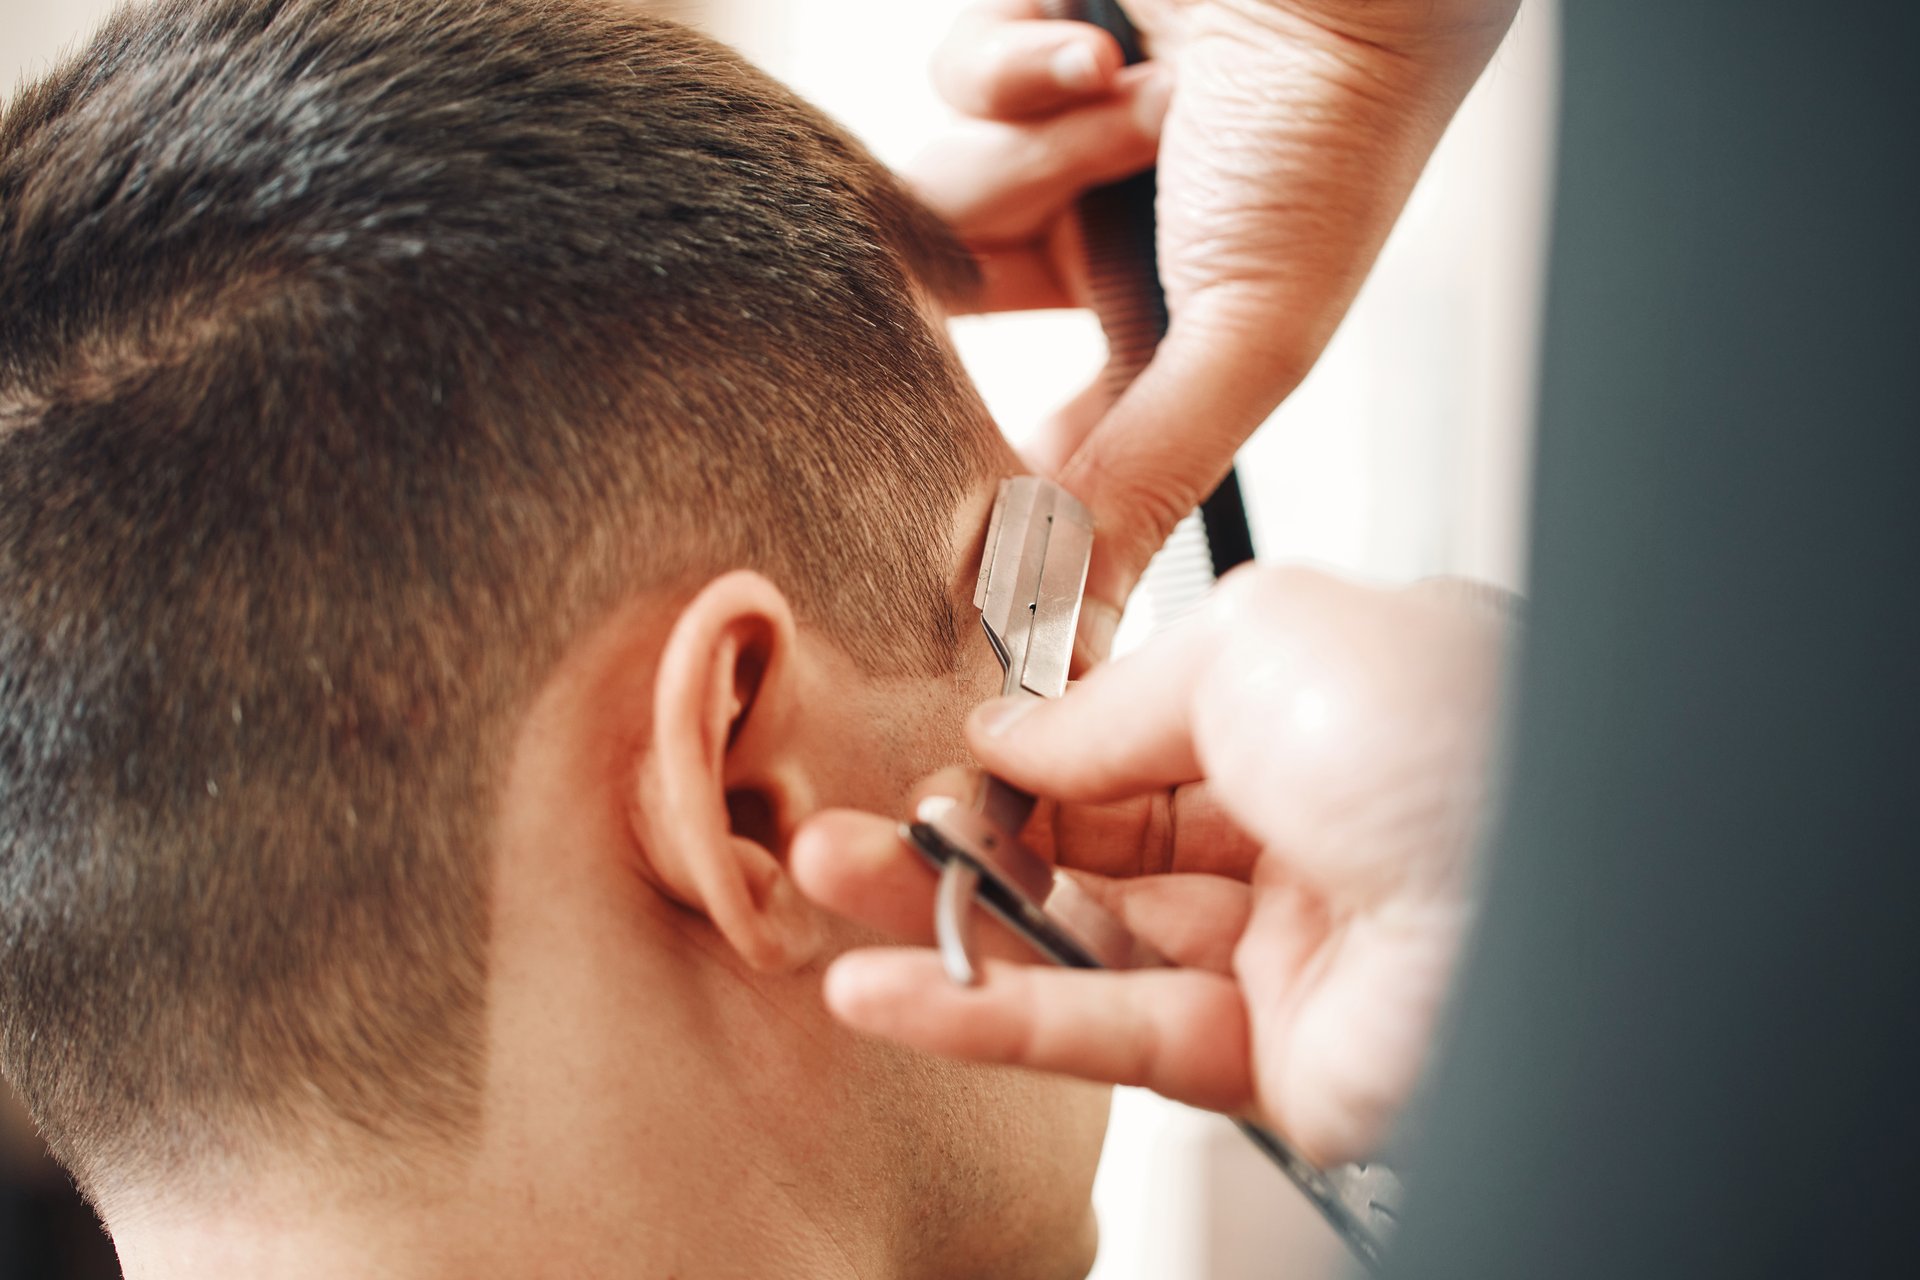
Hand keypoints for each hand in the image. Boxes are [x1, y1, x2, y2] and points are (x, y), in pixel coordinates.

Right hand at [793, 566, 1510, 1162]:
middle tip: (855, 817)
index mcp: (1325, 713)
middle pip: (1099, 838)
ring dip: (951, 918)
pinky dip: (984, 1015)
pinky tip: (886, 989)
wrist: (1547, 906)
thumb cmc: (1444, 735)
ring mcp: (1286, 952)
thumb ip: (1112, 699)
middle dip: (970, 827)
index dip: (1036, 743)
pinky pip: (1103, 1035)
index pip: (1143, 734)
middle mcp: (1306, 830)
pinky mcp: (1264, 1061)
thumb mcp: (1254, 639)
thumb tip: (1007, 741)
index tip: (940, 744)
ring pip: (1083, 939)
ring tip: (828, 885)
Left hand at [912, 0, 1519, 659]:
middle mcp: (1107, 244)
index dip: (1000, 471)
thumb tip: (1074, 626)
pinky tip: (1095, 41)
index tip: (942, 518)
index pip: (1057, 438)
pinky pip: (952, 86)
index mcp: (1170, 329)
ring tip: (1136, 109)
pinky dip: (1016, 62)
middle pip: (967, 310)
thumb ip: (1148, 480)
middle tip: (1035, 253)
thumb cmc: (1329, 130)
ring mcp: (1059, 147)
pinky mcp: (1022, 54)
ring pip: (946, 192)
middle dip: (996, 270)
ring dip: (1037, 151)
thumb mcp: (1247, 333)